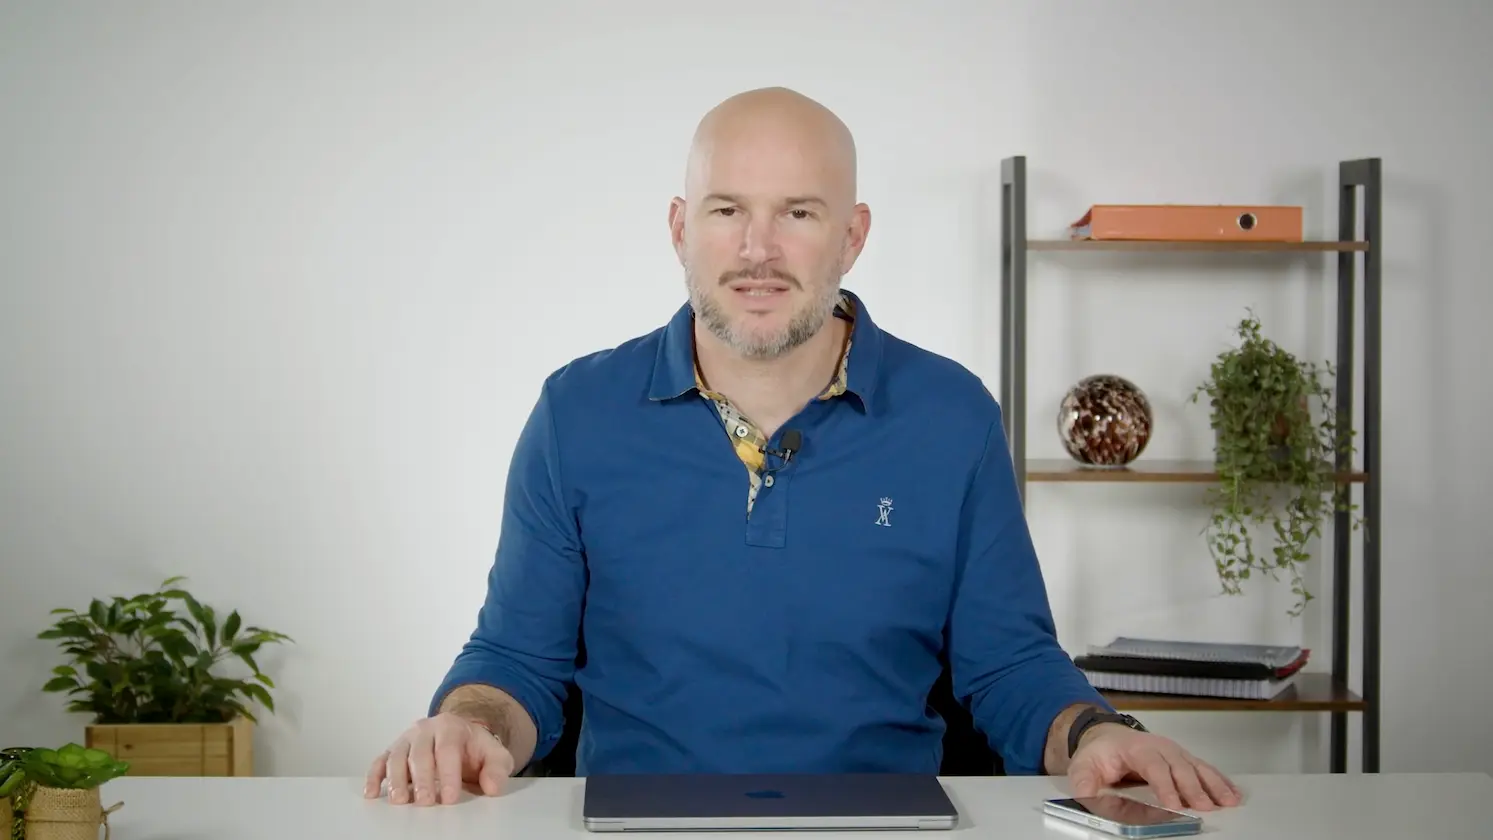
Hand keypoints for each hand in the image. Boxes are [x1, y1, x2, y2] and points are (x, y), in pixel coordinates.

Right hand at [364, 713, 514, 804]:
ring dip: (396, 779)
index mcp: (451, 727)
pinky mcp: (393, 750)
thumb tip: (493, 786)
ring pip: (397, 756)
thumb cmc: (475, 749)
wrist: (460, 736)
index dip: (449, 774)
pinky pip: (380, 761)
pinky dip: (373, 776)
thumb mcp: (495, 755)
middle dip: (422, 779)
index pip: (448, 749)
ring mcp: (407, 739)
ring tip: (400, 800)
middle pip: (420, 753)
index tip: (451, 797)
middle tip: (426, 802)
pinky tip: (371, 793)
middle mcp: (426, 729)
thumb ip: (498, 769)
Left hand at [1068, 724, 1241, 811]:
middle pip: (1180, 767)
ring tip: (1228, 801)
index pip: (1153, 766)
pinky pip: (1205, 770)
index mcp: (1136, 748)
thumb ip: (1083, 781)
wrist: (1109, 738)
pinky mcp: (1184, 761)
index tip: (1174, 804)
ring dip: (1213, 785)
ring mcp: (1175, 753)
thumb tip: (1086, 794)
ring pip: (1197, 767)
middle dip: (1193, 788)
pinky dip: (1219, 782)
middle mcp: (1160, 748)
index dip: (1165, 785)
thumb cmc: (1100, 754)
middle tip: (1205, 807)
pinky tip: (1232, 794)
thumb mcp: (1083, 765)